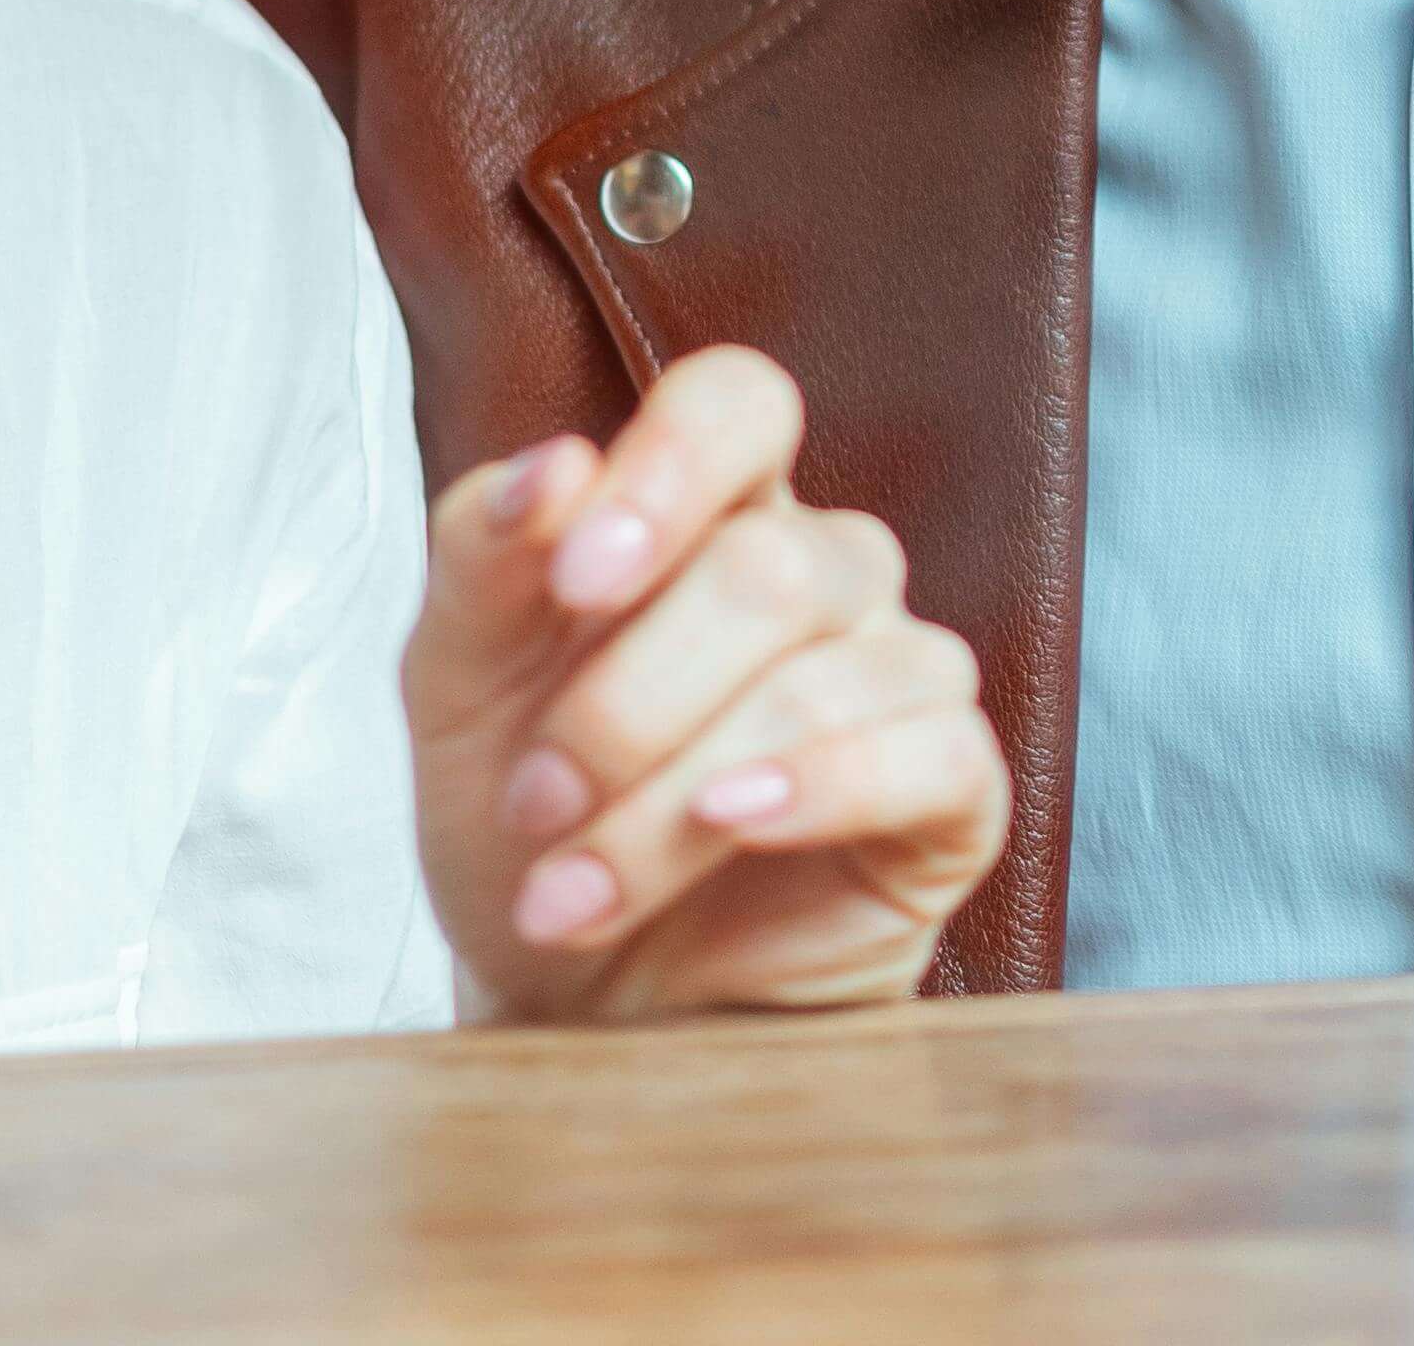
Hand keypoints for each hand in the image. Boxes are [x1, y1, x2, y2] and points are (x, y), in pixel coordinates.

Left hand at [406, 345, 1006, 1019]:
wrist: (567, 1008)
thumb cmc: (528, 826)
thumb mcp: (459, 687)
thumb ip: (484, 559)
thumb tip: (550, 466)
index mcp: (710, 512)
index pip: (738, 404)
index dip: (668, 470)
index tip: (573, 582)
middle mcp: (824, 572)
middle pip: (766, 569)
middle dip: (624, 705)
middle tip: (536, 803)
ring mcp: (900, 674)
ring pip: (824, 679)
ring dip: (672, 800)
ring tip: (575, 890)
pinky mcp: (954, 792)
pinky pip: (933, 752)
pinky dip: (820, 789)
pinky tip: (732, 828)